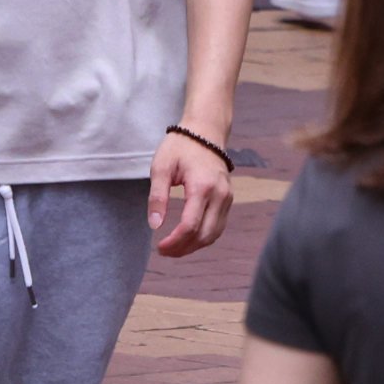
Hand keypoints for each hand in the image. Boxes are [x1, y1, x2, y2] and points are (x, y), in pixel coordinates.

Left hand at [151, 125, 236, 256]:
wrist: (204, 131)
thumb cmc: (180, 147)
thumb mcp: (161, 167)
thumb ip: (157, 197)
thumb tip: (155, 225)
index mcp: (202, 186)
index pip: (190, 225)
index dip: (175, 242)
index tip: (159, 247)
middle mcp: (219, 195)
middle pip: (205, 235)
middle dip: (184, 248)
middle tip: (164, 251)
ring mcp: (227, 197)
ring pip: (214, 234)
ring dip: (195, 246)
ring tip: (174, 248)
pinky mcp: (228, 199)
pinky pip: (219, 226)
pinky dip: (204, 237)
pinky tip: (188, 238)